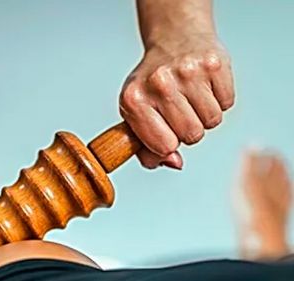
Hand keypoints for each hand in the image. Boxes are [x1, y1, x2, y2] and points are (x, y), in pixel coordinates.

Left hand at [119, 33, 233, 168]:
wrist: (174, 39)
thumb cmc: (152, 84)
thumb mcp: (137, 114)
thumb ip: (147, 149)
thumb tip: (175, 162)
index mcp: (133, 99)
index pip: (164, 145)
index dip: (169, 143)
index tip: (166, 130)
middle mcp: (159, 83)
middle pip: (191, 135)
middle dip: (188, 130)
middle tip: (180, 110)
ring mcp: (188, 71)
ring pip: (211, 121)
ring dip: (205, 116)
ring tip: (191, 97)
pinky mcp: (214, 63)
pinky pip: (226, 103)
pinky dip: (219, 100)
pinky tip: (204, 86)